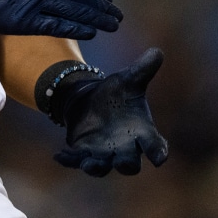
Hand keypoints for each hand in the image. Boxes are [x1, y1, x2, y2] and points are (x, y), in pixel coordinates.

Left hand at [54, 48, 168, 175]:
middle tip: (124, 162)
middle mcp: (125, 148)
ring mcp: (103, 153)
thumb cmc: (116, 93)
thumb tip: (157, 50)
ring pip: (102, 167)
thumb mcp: (128, 80)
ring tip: (88, 165)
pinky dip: (68, 160)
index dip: (158, 152)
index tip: (160, 157)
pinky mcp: (83, 152)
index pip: (154, 145)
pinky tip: (58, 155)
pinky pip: (76, 160)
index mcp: (141, 132)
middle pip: (129, 164)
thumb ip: (143, 69)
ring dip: (95, 167)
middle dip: (127, 164)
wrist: (90, 99)